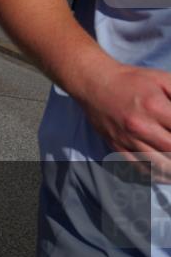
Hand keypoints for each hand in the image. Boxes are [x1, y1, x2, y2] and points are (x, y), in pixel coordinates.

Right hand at [80, 64, 170, 179]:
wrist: (94, 83)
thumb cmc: (132, 80)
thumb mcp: (163, 79)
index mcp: (154, 106)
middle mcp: (140, 126)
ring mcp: (127, 139)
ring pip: (160, 165)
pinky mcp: (117, 146)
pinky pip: (140, 169)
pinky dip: (158, 176)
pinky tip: (169, 176)